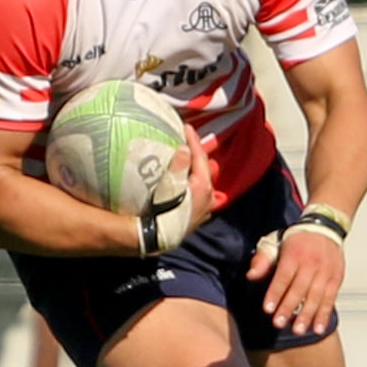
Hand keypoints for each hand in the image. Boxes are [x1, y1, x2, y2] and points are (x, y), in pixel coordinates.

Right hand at [144, 130, 214, 254]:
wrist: (158, 239)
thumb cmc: (163, 211)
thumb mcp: (170, 186)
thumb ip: (178, 167)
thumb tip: (184, 149)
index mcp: (203, 187)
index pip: (200, 158)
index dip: (194, 141)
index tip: (186, 127)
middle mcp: (207, 198)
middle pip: (204, 170)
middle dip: (198, 154)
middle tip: (189, 140)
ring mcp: (203, 209)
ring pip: (203, 183)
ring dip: (196, 170)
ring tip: (188, 159)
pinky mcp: (195, 218)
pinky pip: (198, 194)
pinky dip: (194, 184)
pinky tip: (185, 182)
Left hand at [246, 217, 344, 337]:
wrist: (326, 227)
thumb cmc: (297, 240)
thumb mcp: (275, 242)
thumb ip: (262, 260)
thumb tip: (251, 276)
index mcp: (294, 253)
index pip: (283, 276)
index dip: (275, 293)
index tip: (268, 309)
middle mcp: (311, 262)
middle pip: (299, 288)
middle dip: (288, 308)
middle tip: (279, 323)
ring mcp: (326, 271)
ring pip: (316, 296)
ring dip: (307, 315)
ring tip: (298, 330)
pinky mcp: (336, 278)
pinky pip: (330, 298)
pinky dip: (324, 314)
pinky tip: (318, 327)